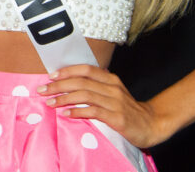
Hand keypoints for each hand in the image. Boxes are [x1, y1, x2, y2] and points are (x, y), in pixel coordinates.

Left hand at [38, 64, 169, 147]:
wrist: (152, 125)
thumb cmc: (126, 109)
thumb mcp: (112, 93)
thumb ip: (95, 86)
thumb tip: (68, 81)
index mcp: (110, 79)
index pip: (86, 69)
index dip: (67, 71)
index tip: (50, 76)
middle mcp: (113, 88)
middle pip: (81, 82)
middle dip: (59, 85)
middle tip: (43, 90)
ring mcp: (116, 102)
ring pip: (85, 95)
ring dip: (64, 98)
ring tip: (50, 103)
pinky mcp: (117, 118)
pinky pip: (93, 112)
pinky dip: (77, 112)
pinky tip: (66, 114)